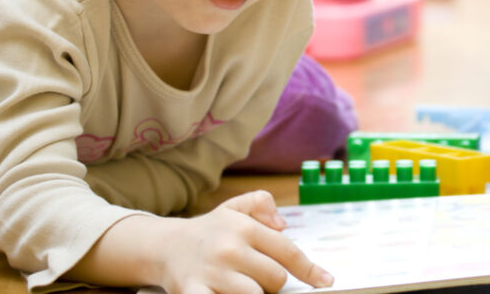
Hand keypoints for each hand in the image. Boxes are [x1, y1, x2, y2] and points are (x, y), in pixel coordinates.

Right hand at [157, 191, 332, 292]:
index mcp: (244, 227)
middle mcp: (230, 248)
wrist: (163, 246)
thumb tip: (283, 224)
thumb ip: (262, 204)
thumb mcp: (235, 207)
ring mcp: (212, 272)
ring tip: (243, 285)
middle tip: (258, 276)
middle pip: (275, 279)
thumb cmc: (209, 230)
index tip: (325, 281)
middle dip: (273, 282)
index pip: (287, 252)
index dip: (310, 270)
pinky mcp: (192, 291)